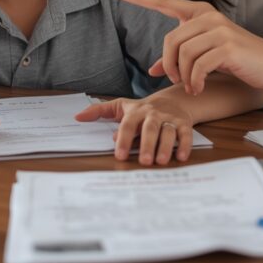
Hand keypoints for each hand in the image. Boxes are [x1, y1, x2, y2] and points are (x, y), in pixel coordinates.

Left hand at [75, 97, 193, 165]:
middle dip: (147, 144)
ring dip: (165, 146)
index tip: (119, 156)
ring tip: (161, 162)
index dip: (123, 139)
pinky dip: (185, 145)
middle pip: (150, 128)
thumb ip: (99, 111)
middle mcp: (153, 114)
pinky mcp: (183, 123)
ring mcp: (169, 118)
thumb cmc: (142, 109)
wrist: (172, 100)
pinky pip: (185, 133)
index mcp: (136, 111)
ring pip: (168, 131)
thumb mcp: (120, 106)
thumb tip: (77, 117)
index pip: (128, 124)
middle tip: (144, 162)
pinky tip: (182, 157)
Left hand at [115, 0, 262, 94]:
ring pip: (182, 53)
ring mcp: (219, 29)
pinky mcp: (227, 46)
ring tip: (191, 86)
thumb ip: (180, 57)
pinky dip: (194, 81)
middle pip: (170, 39)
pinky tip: (199, 88)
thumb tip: (153, 68)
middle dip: (169, 64)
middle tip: (176, 80)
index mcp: (201, 13)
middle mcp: (208, 16)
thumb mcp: (206, 55)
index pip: (164, 2)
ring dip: (183, 76)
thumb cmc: (239, 59)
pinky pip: (197, 65)